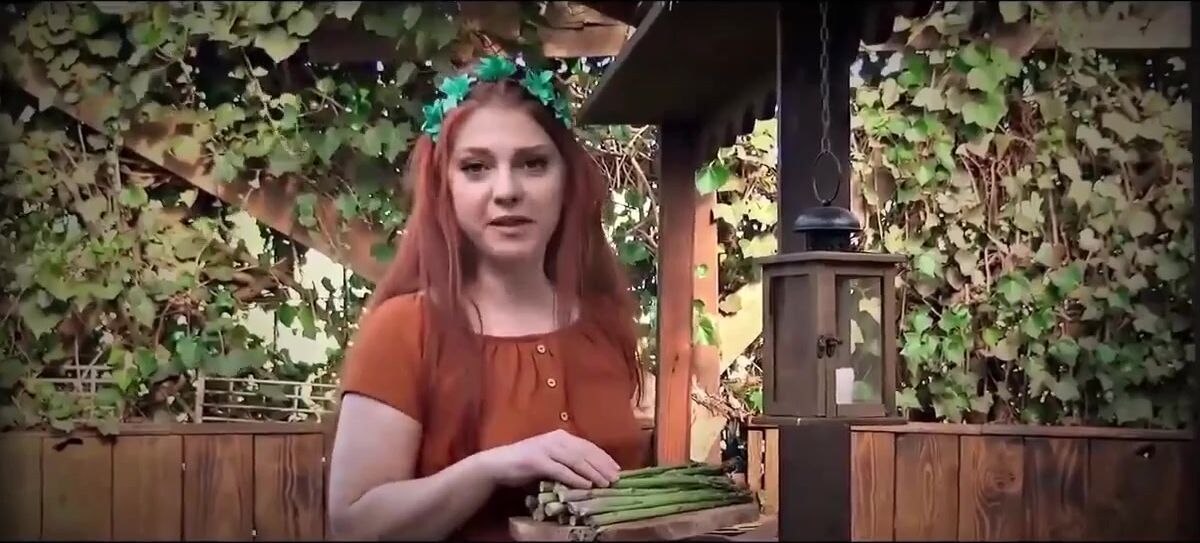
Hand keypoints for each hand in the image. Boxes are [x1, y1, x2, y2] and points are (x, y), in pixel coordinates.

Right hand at [476, 429, 620, 489]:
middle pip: (585, 452)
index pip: (588, 446)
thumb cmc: (526, 462)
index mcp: (561, 436)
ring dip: (593, 472)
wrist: (498, 464)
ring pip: (576, 460)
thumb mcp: (551, 457)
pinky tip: (586, 485)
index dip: (604, 457)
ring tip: (605, 483)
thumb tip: (591, 471)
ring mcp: (546, 449)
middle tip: (616, 478)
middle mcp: (556, 439)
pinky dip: (575, 478)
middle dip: (603, 466)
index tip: (618, 469)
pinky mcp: (537, 461)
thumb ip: (567, 459)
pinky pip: (561, 470)